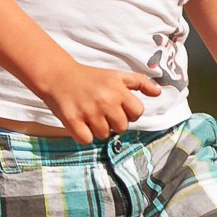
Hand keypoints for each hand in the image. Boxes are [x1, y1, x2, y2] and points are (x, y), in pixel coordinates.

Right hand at [34, 60, 160, 141]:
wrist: (58, 75)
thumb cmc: (90, 78)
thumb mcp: (116, 75)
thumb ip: (140, 83)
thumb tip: (159, 93)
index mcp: (118, 90)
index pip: (137, 113)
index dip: (129, 113)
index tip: (118, 107)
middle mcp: (105, 101)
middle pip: (122, 127)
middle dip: (114, 123)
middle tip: (103, 112)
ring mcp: (88, 111)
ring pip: (104, 135)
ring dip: (98, 129)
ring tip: (90, 116)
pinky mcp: (72, 120)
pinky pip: (86, 140)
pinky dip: (83, 135)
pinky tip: (80, 123)